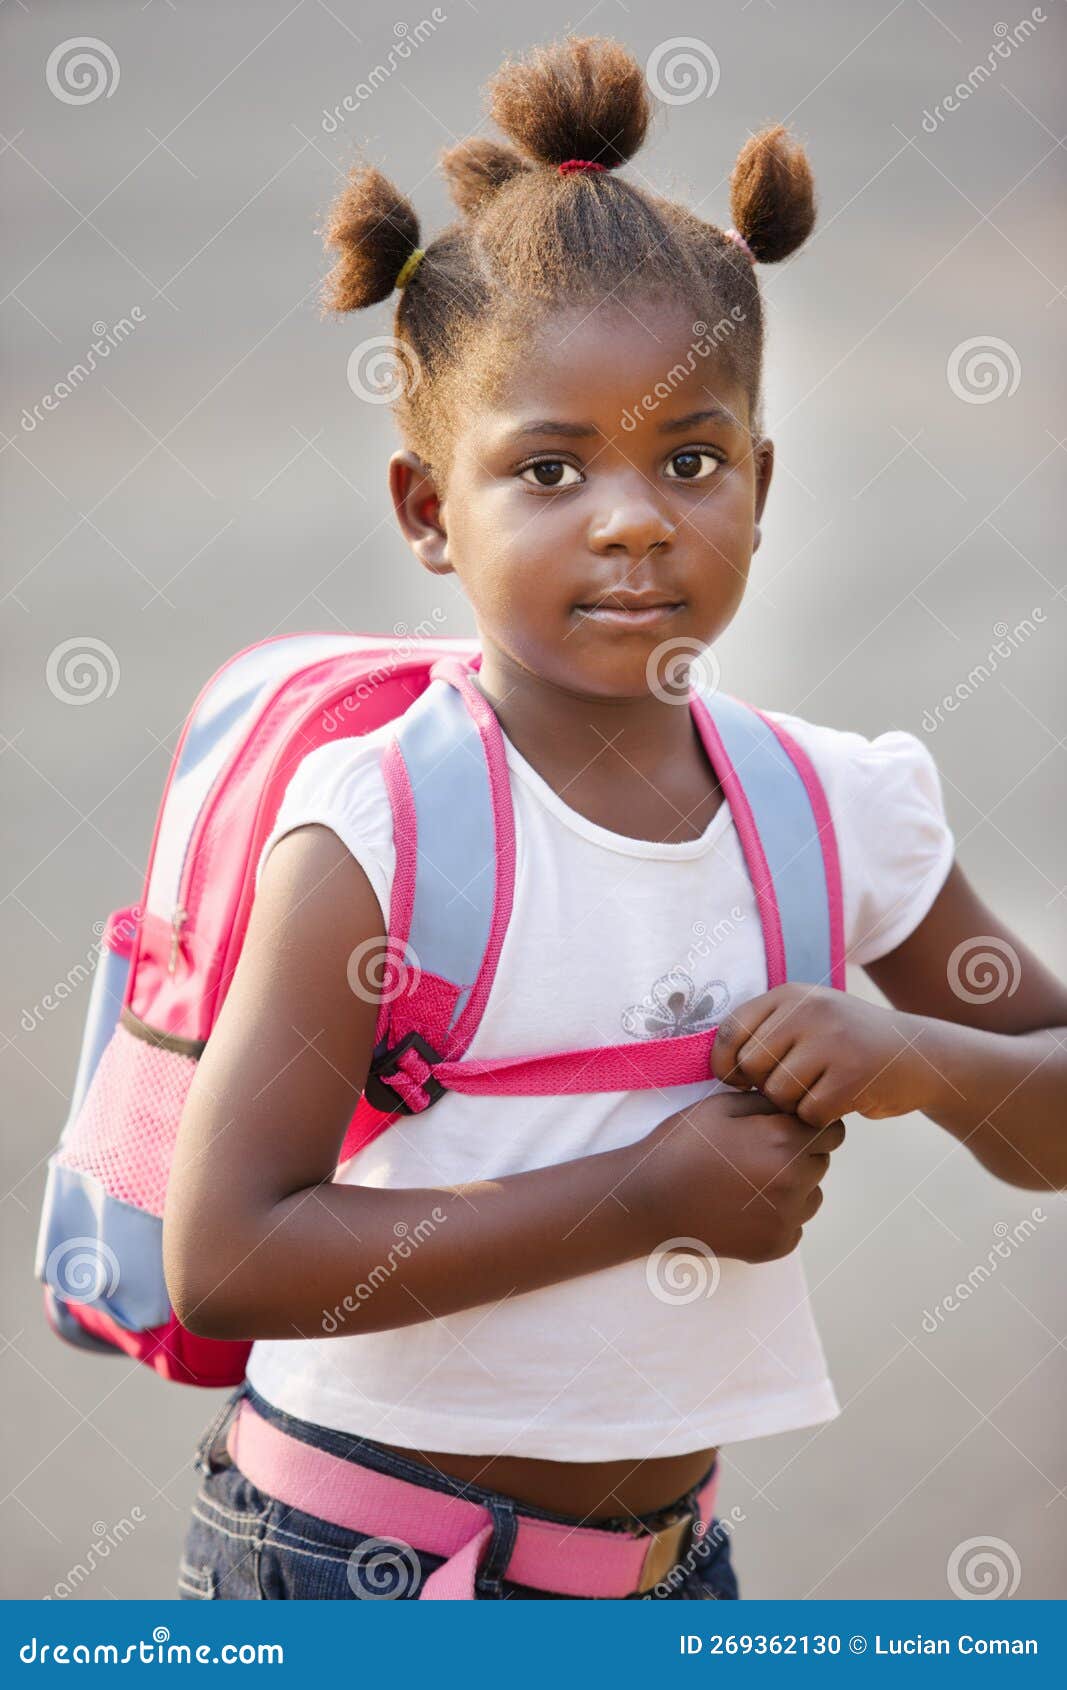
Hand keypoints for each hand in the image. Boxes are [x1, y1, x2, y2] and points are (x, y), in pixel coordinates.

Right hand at [641, 1088, 844, 1263]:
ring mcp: (787, 1219)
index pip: (833, 1131)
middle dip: (800, 1154)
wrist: (647, 1200)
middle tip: (757, 1154)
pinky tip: (742, 1207)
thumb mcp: (721, 1106)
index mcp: (784, 1142)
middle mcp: (794, 1182)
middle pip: (822, 1162)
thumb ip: (769, 1102)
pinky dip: (777, 1216)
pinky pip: (794, 1225)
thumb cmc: (681, 1146)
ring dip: (792, 1187)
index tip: (785, 1127)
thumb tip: (798, 1103)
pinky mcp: (776, 1246)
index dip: (810, 1125)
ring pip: (811, 1195)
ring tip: (748, 1182)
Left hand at [711, 984, 930, 1125]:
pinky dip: (819, 1117)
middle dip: (765, 1087)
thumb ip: (766, 1031)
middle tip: (793, 1085)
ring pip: (778, 1092)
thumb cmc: (848, 1046)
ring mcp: (834, 1040)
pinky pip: (809, 1112)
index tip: (738, 1080)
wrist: (920, 1056)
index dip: (725, 1063)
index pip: (731, 1029)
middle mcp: (810, 1010)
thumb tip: (715, 1065)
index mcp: (791, 994)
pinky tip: (839, 1102)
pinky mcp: (853, 1075)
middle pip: (752, 1065)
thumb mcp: (808, 1019)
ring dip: (793, 1104)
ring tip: (818, 1090)